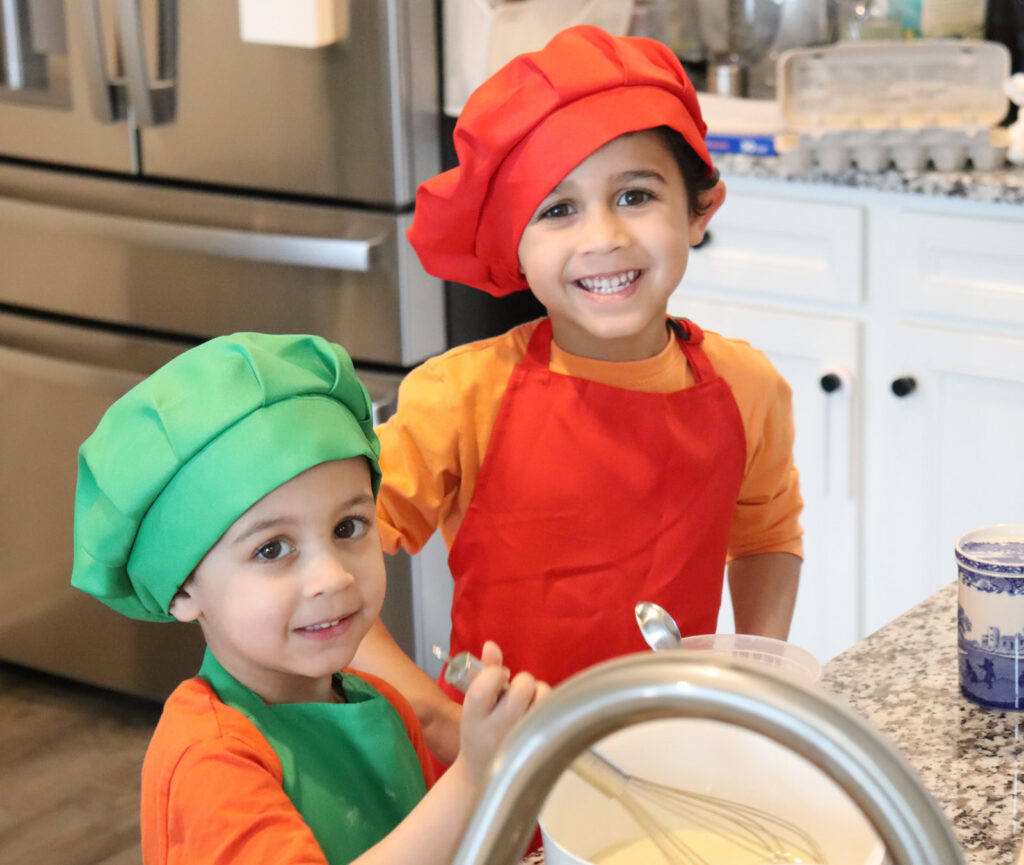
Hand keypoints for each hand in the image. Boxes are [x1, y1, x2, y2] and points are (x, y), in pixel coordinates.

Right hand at [457, 641, 548, 786]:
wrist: (481, 774)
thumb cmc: (479, 730)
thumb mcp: (474, 703)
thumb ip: (485, 671)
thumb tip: (492, 644)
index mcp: (475, 715)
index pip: (488, 681)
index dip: (496, 673)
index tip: (497, 680)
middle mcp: (498, 727)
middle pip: (523, 686)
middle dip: (522, 681)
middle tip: (515, 692)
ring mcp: (522, 738)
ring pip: (543, 695)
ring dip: (537, 692)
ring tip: (527, 703)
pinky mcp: (540, 744)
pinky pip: (552, 710)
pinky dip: (546, 706)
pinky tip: (536, 715)